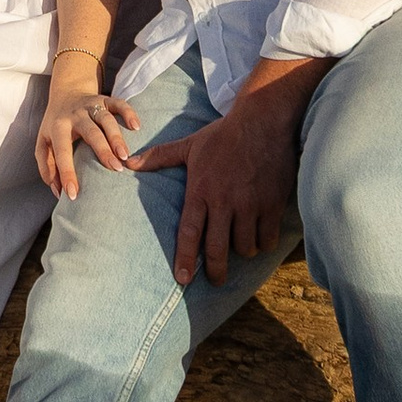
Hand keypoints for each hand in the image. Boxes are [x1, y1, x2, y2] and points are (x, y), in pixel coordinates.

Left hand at [35, 77, 139, 197]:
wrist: (66, 93)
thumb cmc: (56, 126)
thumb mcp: (44, 144)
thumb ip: (47, 167)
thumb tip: (57, 192)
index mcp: (58, 127)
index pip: (62, 152)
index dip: (66, 174)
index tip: (73, 194)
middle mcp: (75, 115)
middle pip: (90, 132)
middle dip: (103, 150)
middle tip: (115, 169)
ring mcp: (91, 106)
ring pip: (106, 119)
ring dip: (116, 137)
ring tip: (125, 155)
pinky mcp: (105, 99)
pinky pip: (119, 103)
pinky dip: (129, 113)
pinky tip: (136, 127)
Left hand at [128, 53, 328, 285]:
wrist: (263, 121)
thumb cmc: (223, 135)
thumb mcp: (190, 145)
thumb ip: (160, 157)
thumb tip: (129, 163)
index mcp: (201, 190)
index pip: (190, 233)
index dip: (186, 259)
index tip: (183, 279)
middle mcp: (224, 202)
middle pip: (218, 249)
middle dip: (216, 271)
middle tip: (216, 280)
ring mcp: (250, 205)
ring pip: (245, 246)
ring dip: (242, 252)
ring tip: (239, 247)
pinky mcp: (272, 204)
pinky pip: (267, 238)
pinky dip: (262, 243)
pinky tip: (259, 238)